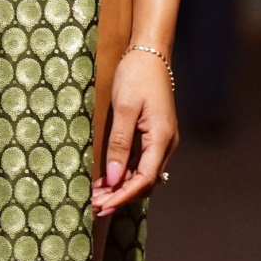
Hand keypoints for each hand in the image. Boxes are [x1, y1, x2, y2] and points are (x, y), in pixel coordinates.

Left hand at [93, 48, 177, 217]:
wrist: (150, 54)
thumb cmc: (137, 76)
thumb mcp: (124, 109)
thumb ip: (119, 144)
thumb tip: (112, 177)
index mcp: (161, 139)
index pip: (143, 180)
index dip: (122, 196)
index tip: (101, 206)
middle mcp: (166, 144)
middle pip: (145, 182)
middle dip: (120, 196)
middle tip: (94, 206)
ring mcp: (162, 141)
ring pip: (143, 174)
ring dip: (121, 187)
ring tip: (97, 196)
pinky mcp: (155, 136)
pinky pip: (141, 162)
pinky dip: (124, 174)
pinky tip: (107, 179)